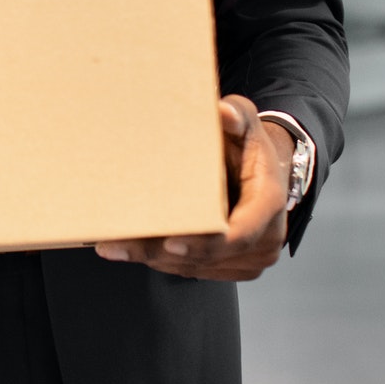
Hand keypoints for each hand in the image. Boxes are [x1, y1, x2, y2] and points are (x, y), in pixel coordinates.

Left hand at [94, 95, 289, 281]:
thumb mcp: (244, 120)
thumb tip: (223, 113)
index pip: (241, 233)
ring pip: (197, 267)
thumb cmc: (246, 144)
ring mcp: (250, 257)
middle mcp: (266, 238)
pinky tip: (132, 248)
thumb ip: (236, 114)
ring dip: (155, 259)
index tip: (171, 243)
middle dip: (162, 253)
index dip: (206, 242)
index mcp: (268, 203)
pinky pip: (195, 270)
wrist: (261, 168)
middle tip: (119, 245)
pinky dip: (163, 261)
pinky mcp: (233, 266)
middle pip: (209, 256)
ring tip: (115, 245)